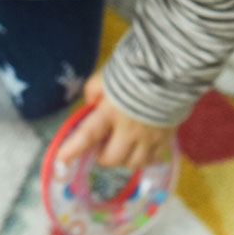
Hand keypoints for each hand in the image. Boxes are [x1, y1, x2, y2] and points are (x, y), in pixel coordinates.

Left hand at [56, 72, 174, 169]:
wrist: (171, 70)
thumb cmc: (134, 71)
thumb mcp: (106, 76)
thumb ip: (94, 91)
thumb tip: (90, 105)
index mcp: (110, 112)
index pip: (87, 135)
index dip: (73, 149)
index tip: (61, 159)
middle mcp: (129, 130)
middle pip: (110, 158)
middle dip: (101, 156)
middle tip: (100, 145)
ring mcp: (149, 138)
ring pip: (131, 164)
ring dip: (122, 159)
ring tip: (120, 147)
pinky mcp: (165, 139)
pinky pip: (150, 160)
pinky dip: (141, 158)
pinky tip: (139, 148)